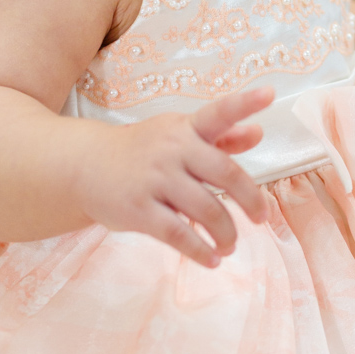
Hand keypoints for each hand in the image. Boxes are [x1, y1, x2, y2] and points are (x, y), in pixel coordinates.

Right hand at [76, 86, 273, 268]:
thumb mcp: (178, 135)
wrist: (84, 165)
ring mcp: (154, 179)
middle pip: (225, 173)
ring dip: (226, 233)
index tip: (270, 94)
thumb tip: (258, 134)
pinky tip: (211, 259)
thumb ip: (220, 137)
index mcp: (185, 128)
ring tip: (230, 244)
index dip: (244, 103)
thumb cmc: (142, 150)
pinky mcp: (138, 209)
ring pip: (206, 209)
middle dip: (251, 199)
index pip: (218, 113)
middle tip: (262, 219)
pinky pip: (178, 234)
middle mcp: (172, 149)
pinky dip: (200, 250)